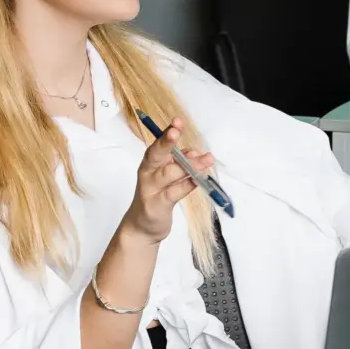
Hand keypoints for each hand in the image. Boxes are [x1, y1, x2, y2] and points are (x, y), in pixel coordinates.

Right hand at [118, 117, 204, 242]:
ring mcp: (151, 189)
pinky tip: (198, 179)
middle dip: (166, 142)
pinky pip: (175, 192)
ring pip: (169, 173)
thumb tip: (195, 153)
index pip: (157, 145)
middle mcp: (148, 174)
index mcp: (150, 163)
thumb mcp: (167, 176)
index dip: (166, 133)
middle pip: (156, 155)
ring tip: (207, 158)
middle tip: (176, 129)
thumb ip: (179, 163)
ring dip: (189, 165)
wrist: (142, 227)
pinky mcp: (158, 205)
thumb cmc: (157, 196)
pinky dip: (187, 185)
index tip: (177, 122)